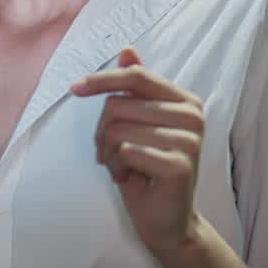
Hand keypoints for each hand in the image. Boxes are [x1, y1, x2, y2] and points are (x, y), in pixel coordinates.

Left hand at [69, 47, 205, 259]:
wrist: (166, 219)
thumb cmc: (146, 167)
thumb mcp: (137, 123)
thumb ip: (136, 87)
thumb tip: (127, 49)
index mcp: (184, 100)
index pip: (136, 76)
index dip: (101, 79)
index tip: (74, 88)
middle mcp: (193, 116)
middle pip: (118, 104)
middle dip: (102, 132)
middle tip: (114, 154)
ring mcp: (189, 141)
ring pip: (117, 129)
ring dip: (108, 152)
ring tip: (125, 167)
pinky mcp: (179, 165)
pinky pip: (125, 151)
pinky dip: (117, 167)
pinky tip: (131, 179)